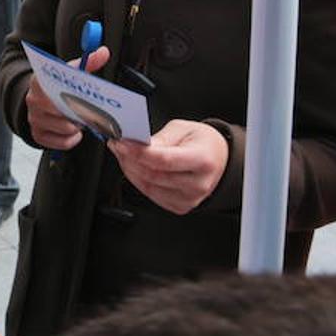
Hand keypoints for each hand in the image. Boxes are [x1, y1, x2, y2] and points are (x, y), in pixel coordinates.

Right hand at [24, 45, 109, 149]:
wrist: (38, 101)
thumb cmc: (57, 87)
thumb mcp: (69, 72)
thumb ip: (87, 63)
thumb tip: (103, 52)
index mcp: (40, 81)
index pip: (59, 84)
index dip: (77, 91)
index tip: (88, 95)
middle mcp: (33, 100)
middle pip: (63, 109)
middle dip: (81, 112)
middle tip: (90, 111)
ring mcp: (34, 119)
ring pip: (65, 127)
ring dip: (77, 126)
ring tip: (80, 120)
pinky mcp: (38, 135)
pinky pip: (62, 142)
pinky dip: (72, 139)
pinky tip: (74, 131)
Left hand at [108, 119, 229, 214]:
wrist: (217, 159)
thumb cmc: (201, 142)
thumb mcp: (182, 129)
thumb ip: (160, 138)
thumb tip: (137, 144)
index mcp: (202, 160)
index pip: (164, 160)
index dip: (138, 152)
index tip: (121, 143)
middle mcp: (198, 184)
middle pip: (153, 175)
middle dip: (129, 159)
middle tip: (118, 145)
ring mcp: (190, 199)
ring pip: (148, 187)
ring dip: (130, 170)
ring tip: (123, 154)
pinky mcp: (181, 206)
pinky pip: (151, 195)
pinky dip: (138, 181)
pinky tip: (134, 168)